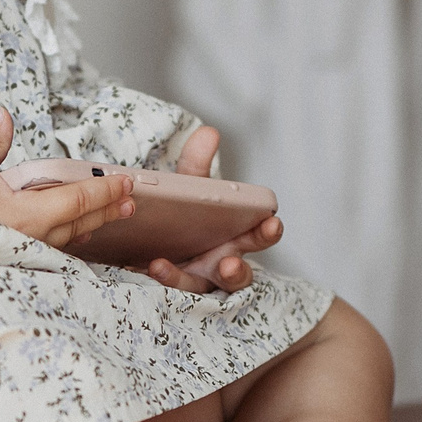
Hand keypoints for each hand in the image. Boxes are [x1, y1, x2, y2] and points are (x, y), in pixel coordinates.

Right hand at [0, 107, 134, 248]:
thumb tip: (3, 115)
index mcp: (26, 216)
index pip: (78, 200)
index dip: (106, 189)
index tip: (127, 181)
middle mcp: (28, 239)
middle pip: (79, 223)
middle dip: (107, 210)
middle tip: (131, 200)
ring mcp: (17, 254)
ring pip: (64, 240)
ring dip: (89, 225)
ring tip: (107, 217)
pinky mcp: (4, 260)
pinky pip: (45, 250)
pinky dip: (64, 239)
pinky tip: (67, 237)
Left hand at [144, 125, 282, 292]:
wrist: (154, 242)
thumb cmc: (188, 215)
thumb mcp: (192, 189)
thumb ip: (197, 165)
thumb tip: (208, 133)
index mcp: (236, 235)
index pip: (260, 234)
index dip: (269, 230)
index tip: (272, 222)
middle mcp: (223, 261)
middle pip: (239, 273)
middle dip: (237, 270)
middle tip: (229, 264)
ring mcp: (200, 278)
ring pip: (199, 289)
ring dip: (185, 279)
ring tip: (164, 267)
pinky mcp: (176, 286)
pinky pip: (172, 288)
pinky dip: (162, 277)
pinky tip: (149, 265)